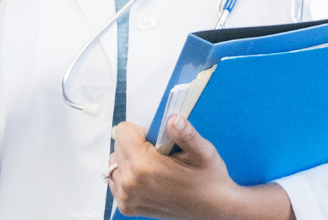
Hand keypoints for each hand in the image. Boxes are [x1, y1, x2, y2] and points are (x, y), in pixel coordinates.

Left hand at [110, 120, 282, 219]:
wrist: (212, 208)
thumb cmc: (208, 181)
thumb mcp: (202, 151)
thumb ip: (184, 133)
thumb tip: (172, 118)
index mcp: (145, 167)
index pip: (123, 132)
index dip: (142, 130)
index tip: (158, 139)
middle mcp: (130, 183)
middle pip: (118, 146)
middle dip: (136, 144)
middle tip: (160, 153)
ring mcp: (127, 197)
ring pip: (115, 163)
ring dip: (130, 159)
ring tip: (154, 166)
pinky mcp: (127, 206)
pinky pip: (116, 180)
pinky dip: (128, 174)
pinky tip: (148, 177)